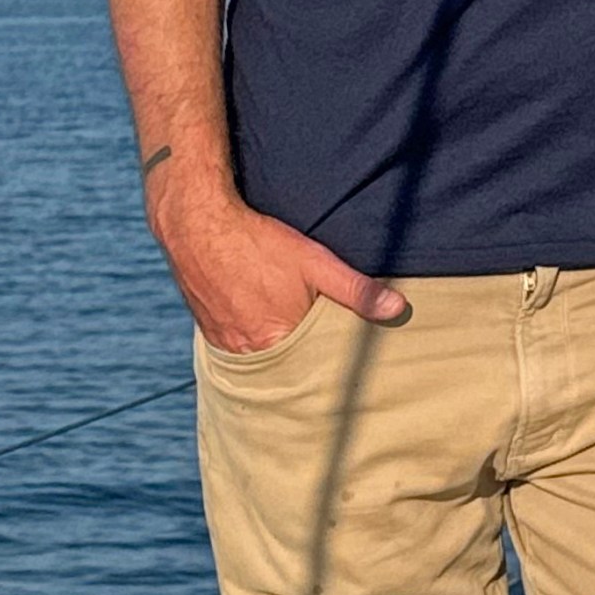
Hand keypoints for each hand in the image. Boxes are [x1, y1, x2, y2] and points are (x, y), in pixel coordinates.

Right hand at [152, 186, 408, 351]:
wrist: (197, 225)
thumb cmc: (258, 243)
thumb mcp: (314, 262)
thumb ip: (355, 290)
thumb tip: (397, 308)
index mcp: (275, 343)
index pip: (312, 368)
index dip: (329, 363)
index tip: (344, 361)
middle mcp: (247, 353)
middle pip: (286, 366)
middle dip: (304, 361)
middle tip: (321, 350)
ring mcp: (225, 344)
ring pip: (261, 357)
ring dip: (278, 350)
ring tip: (296, 338)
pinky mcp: (210, 332)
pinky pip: (238, 346)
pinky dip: (254, 341)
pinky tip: (264, 325)